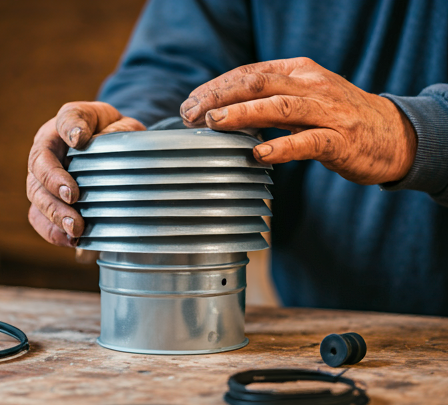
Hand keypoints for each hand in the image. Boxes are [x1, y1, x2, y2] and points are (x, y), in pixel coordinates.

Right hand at [27, 101, 144, 246]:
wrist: (115, 156)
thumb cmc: (118, 139)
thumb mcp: (125, 126)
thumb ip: (119, 130)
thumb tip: (101, 140)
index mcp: (67, 124)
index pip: (65, 120)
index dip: (69, 129)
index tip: (79, 140)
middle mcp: (48, 150)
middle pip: (39, 165)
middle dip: (54, 184)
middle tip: (74, 198)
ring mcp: (43, 178)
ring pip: (36, 195)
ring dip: (53, 213)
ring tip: (74, 228)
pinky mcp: (48, 202)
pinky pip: (40, 218)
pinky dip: (52, 232)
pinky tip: (70, 241)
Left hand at [180, 58, 416, 184]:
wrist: (391, 133)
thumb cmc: (338, 118)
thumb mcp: (303, 98)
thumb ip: (269, 102)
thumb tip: (224, 113)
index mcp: (298, 72)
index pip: (249, 74)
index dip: (216, 88)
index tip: (190, 104)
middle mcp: (311, 85)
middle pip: (258, 85)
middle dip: (220, 98)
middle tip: (190, 115)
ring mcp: (327, 112)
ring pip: (280, 108)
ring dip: (243, 115)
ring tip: (213, 124)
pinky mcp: (340, 140)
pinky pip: (307, 142)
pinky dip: (281, 148)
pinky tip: (258, 155)